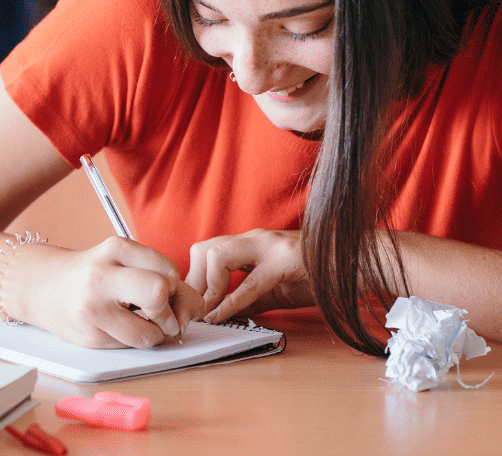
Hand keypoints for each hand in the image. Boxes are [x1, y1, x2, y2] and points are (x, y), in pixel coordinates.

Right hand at [37, 237, 204, 349]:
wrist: (42, 287)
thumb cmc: (93, 273)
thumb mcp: (122, 260)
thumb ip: (159, 275)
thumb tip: (194, 308)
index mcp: (115, 249)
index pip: (169, 271)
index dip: (176, 287)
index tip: (166, 290)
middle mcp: (101, 276)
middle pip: (159, 293)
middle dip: (171, 310)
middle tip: (163, 313)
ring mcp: (93, 309)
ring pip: (150, 333)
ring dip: (156, 334)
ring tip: (140, 322)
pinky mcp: (90, 338)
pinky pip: (132, 348)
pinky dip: (136, 341)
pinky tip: (121, 328)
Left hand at [186, 229, 313, 322]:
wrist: (361, 264)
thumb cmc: (322, 275)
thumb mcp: (277, 289)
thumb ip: (251, 299)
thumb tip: (225, 315)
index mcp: (251, 243)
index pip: (205, 249)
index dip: (194, 279)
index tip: (194, 305)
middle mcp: (256, 238)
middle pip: (203, 248)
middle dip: (194, 281)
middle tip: (198, 310)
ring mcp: (270, 246)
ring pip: (218, 256)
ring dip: (209, 288)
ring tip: (211, 312)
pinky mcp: (287, 261)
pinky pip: (250, 282)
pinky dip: (231, 302)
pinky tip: (221, 317)